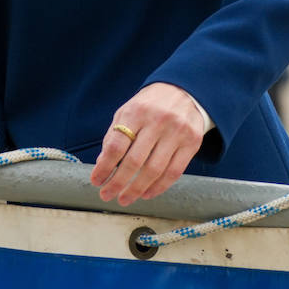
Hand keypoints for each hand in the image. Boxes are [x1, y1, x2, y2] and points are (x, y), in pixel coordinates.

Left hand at [90, 82, 206, 205]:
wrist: (184, 90)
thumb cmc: (149, 105)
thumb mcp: (127, 111)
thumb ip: (114, 135)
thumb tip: (102, 164)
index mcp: (136, 111)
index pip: (117, 145)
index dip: (104, 166)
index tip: (96, 180)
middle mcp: (157, 121)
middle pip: (134, 161)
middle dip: (118, 183)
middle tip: (107, 195)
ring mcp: (177, 132)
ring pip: (154, 170)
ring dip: (137, 189)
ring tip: (124, 198)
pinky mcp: (192, 142)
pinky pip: (174, 172)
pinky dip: (158, 187)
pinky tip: (146, 193)